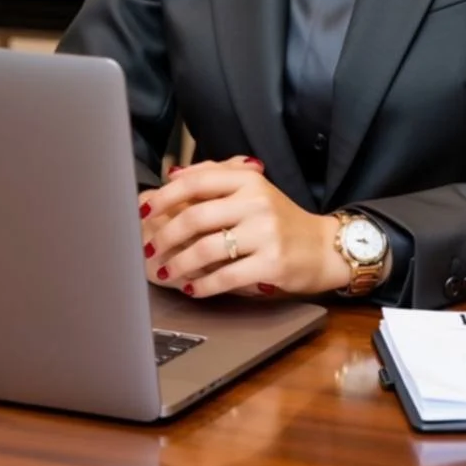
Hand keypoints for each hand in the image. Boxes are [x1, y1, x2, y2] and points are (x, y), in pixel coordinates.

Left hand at [138, 158, 352, 297]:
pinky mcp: (271, 263)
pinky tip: (192, 289)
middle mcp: (256, 201)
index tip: (143, 210)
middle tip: (149, 250)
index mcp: (248, 179)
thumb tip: (173, 176)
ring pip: (206, 249)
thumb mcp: (253, 190)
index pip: (196, 181)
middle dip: (164, 236)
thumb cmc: (279, 219)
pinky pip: (225, 276)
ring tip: (166, 273)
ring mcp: (265, 232)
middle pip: (195, 216)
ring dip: (179, 264)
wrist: (322, 247)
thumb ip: (217, 178)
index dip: (164, 196)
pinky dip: (202, 285)